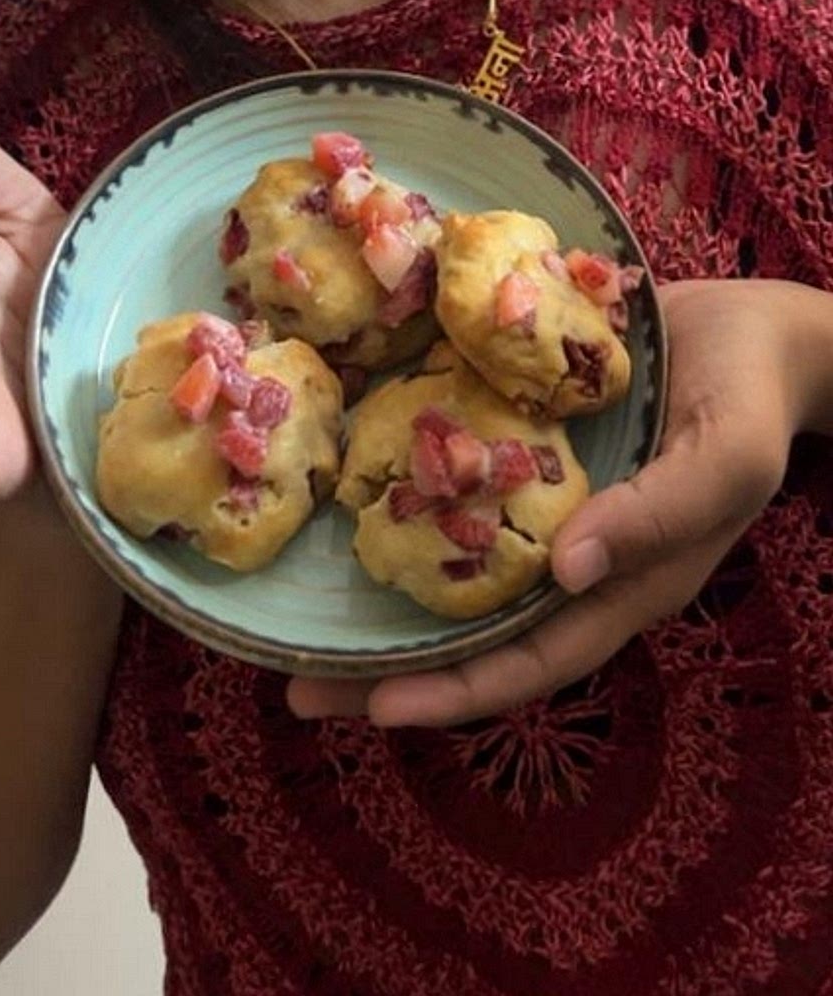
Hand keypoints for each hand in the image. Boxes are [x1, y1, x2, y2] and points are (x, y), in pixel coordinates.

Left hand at [288, 279, 818, 726]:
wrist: (744, 333)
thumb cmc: (747, 400)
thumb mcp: (723, 456)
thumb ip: (659, 513)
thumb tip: (568, 569)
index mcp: (618, 585)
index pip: (531, 660)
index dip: (458, 690)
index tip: (378, 708)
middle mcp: (566, 567)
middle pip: (470, 637)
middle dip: (390, 669)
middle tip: (300, 687)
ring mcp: (535, 518)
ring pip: (448, 578)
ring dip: (377, 602)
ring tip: (295, 623)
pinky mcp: (514, 467)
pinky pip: (452, 504)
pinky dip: (401, 518)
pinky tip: (343, 515)